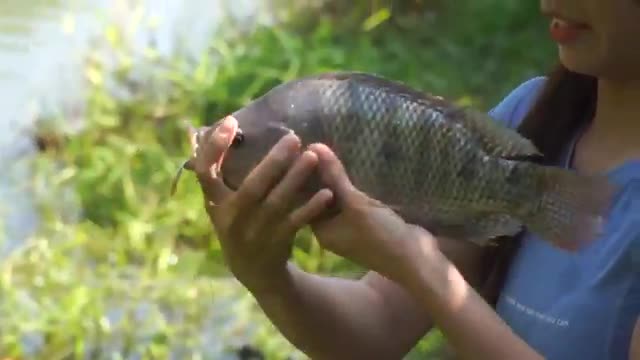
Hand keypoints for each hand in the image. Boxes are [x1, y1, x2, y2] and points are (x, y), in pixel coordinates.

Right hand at [190, 116, 333, 292]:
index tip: (231, 121)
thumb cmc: (241, 225)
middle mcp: (231, 218)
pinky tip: (326, 192)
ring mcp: (254, 233)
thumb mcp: (224, 204)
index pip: (205, 171)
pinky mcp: (275, 243)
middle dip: (273, 161)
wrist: (255, 272)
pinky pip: (295, 222)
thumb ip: (223, 175)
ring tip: (312, 157)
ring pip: (276, 202)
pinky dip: (311, 207)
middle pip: (251, 186)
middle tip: (293, 138)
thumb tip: (224, 128)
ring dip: (295, 178)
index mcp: (215, 203)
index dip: (214, 146)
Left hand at [306, 143, 438, 284]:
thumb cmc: (382, 235)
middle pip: (318, 196)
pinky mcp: (365, 223)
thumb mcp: (356, 204)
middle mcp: (331, 230)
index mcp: (321, 230)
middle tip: (312, 143)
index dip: (300, 173)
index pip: (303, 197)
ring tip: (329, 146)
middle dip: (317, 173)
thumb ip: (335, 176)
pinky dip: (349, 185)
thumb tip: (315, 147)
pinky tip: (350, 164)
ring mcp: (349, 227)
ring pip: (336, 197)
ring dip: (334, 177)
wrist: (416, 259)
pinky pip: (351, 200)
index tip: (298, 148)